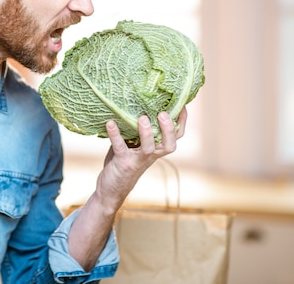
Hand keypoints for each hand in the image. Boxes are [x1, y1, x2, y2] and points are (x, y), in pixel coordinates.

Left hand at [66, 107, 187, 269]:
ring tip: (142, 118)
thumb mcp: (133, 144)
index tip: (182, 105)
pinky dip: (115, 135)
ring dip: (146, 133)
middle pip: (169, 144)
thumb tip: (134, 103)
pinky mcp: (123, 163)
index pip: (175, 136)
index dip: (181, 122)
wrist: (110, 190)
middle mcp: (151, 155)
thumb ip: (135, 128)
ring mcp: (137, 160)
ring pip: (149, 148)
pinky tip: (110, 123)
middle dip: (168, 129)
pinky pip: (120, 147)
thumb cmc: (123, 162)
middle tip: (163, 113)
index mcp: (156, 150)